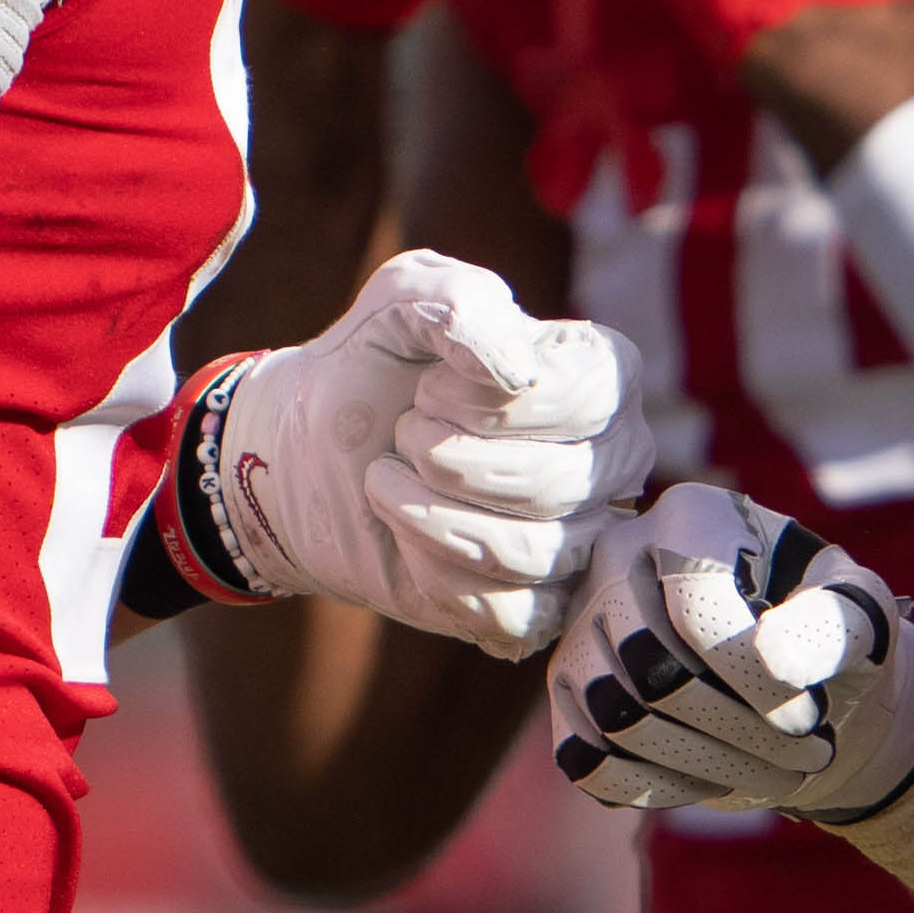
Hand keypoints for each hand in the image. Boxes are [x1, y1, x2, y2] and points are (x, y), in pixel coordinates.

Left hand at [181, 251, 650, 653]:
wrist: (304, 451)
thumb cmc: (372, 366)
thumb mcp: (402, 301)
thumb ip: (458, 300)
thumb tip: (513, 368)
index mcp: (600, 379)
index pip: (590, 396)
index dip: (491, 399)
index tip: (428, 386)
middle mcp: (610, 463)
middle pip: (560, 480)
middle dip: (450, 458)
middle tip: (403, 434)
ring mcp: (579, 541)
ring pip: (534, 551)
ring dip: (431, 514)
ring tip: (387, 478)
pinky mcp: (534, 610)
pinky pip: (511, 613)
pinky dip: (435, 572)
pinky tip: (402, 536)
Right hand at [547, 481, 913, 822]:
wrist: (789, 675)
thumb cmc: (821, 631)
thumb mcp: (857, 614)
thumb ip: (833, 625)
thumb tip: (773, 659)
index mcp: (690, 518)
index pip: (696, 608)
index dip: (756, 681)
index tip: (811, 717)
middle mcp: (615, 558)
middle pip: (654, 671)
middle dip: (741, 732)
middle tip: (805, 755)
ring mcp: (581, 626)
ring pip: (620, 720)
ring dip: (709, 767)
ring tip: (777, 774)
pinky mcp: (567, 691)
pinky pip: (588, 759)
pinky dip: (658, 786)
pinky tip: (715, 781)